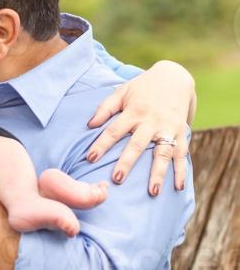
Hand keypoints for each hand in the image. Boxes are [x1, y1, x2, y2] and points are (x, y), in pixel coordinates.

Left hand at [84, 61, 194, 194]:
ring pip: (162, 153)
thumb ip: (105, 108)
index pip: (114, 130)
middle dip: (127, 162)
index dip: (101, 144)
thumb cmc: (143, 87)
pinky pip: (182, 154)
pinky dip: (181, 170)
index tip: (90, 158)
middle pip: (137, 144)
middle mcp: (151, 122)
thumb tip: (89, 124)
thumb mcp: (123, 91)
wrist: (176, 77)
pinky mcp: (181, 133)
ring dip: (158, 173)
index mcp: (134, 112)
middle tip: (117, 178)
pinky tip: (178, 187)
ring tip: (153, 192)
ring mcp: (167, 129)